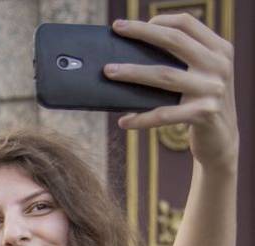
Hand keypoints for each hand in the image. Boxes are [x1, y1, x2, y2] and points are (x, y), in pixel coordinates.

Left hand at [107, 15, 236, 168]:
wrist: (222, 139)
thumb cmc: (201, 103)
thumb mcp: (201, 76)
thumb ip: (183, 60)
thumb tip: (135, 51)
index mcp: (219, 50)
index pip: (188, 24)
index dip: (159, 20)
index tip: (132, 24)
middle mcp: (219, 65)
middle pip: (175, 41)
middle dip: (142, 33)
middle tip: (117, 29)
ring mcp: (213, 89)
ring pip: (164, 75)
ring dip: (132, 72)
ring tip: (109, 71)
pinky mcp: (204, 113)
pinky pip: (164, 114)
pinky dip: (141, 118)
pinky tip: (123, 121)